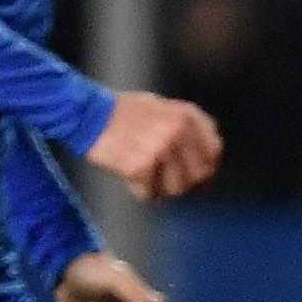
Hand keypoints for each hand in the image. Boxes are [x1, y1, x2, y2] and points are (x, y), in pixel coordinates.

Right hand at [86, 89, 221, 198]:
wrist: (87, 113)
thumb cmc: (122, 112)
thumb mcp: (163, 108)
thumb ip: (187, 128)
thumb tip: (210, 158)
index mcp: (186, 115)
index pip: (214, 151)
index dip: (206, 168)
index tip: (195, 177)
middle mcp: (178, 131)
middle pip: (199, 175)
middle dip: (184, 183)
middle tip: (166, 182)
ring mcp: (160, 148)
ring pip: (176, 189)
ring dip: (161, 189)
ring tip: (146, 178)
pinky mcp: (140, 165)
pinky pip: (149, 194)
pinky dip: (139, 190)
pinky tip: (128, 176)